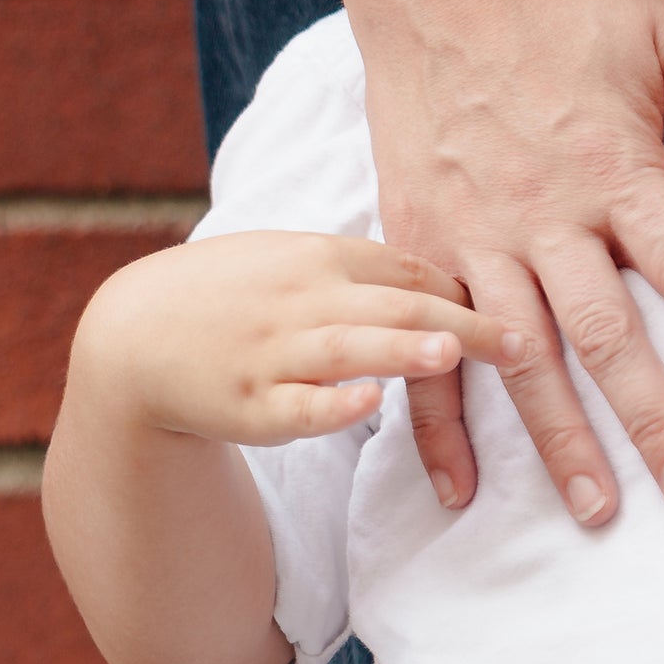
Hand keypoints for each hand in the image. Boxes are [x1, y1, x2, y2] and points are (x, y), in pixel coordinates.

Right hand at [71, 230, 524, 461]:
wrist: (136, 334)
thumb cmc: (230, 292)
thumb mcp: (291, 257)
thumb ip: (365, 265)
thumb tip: (451, 270)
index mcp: (316, 257)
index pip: (404, 265)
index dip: (466, 283)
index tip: (527, 302)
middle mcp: (298, 299)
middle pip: (390, 304)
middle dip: (459, 320)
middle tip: (523, 339)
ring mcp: (272, 353)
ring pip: (345, 347)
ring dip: (400, 349)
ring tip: (451, 351)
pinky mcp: (248, 406)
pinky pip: (294, 406)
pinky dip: (330, 403)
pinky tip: (366, 402)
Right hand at [352, 0, 663, 523]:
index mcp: (612, 167)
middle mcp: (541, 214)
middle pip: (607, 337)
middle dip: (655, 421)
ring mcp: (471, 233)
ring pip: (518, 355)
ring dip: (557, 439)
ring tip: (594, 511)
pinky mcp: (415, 238)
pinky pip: (426, 341)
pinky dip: (437, 420)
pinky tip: (459, 484)